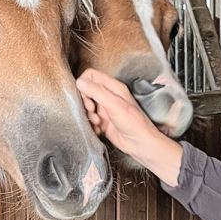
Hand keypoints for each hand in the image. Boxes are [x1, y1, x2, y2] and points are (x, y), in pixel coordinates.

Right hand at [75, 69, 182, 184]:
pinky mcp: (102, 121)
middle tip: (92, 111)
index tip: (87, 98)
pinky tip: (99, 129)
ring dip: (88, 115)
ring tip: (98, 122)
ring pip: (86, 106)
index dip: (84, 85)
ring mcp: (105, 108)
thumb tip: (80, 82)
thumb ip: (97, 92)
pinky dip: (91, 124)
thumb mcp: (114, 105)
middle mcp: (108, 96)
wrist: (140, 144)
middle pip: (86, 91)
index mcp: (114, 87)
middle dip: (85, 102)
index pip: (91, 75)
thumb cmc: (134, 123)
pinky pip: (89, 118)